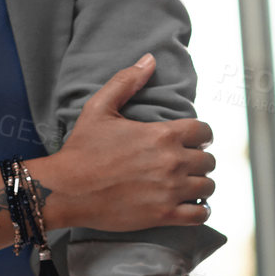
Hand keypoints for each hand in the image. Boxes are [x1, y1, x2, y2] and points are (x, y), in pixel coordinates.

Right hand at [41, 54, 215, 231]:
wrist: (66, 190)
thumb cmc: (81, 149)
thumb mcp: (99, 108)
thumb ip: (126, 82)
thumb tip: (150, 60)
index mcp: (162, 135)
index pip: (204, 131)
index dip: (201, 135)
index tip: (194, 141)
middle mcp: (172, 162)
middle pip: (209, 160)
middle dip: (200, 160)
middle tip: (188, 164)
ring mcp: (170, 191)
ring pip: (208, 187)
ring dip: (201, 185)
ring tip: (189, 185)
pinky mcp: (164, 216)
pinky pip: (200, 215)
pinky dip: (200, 212)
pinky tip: (190, 207)